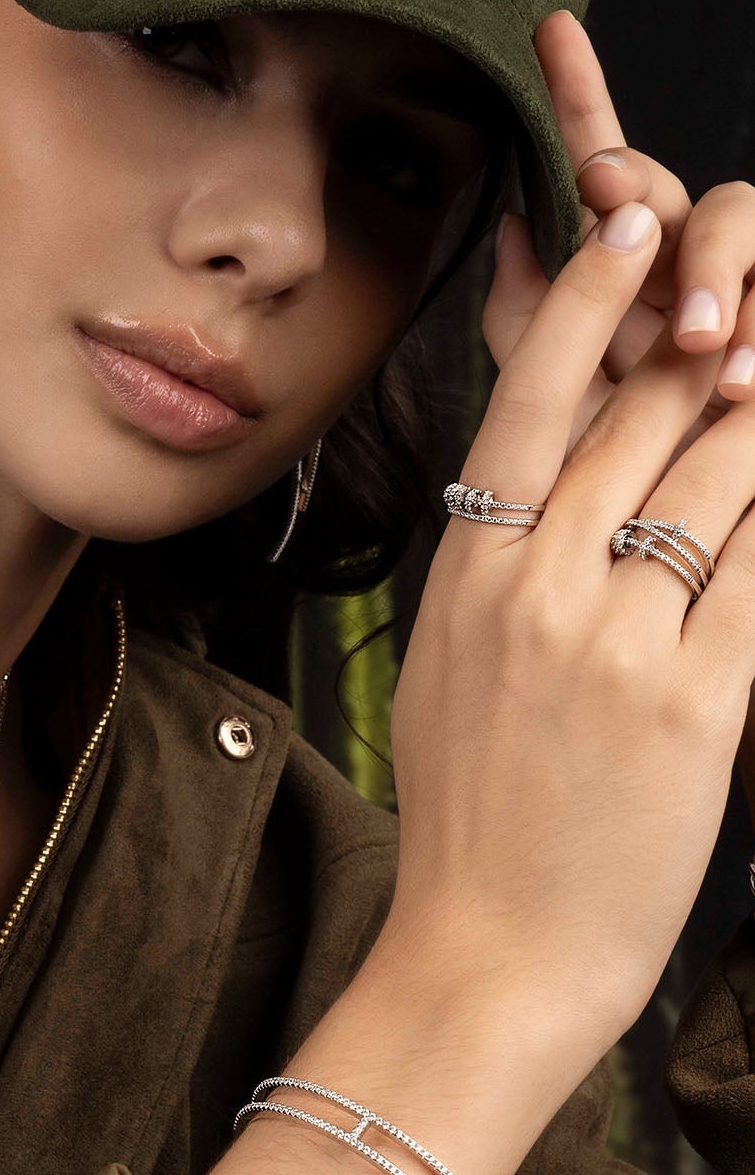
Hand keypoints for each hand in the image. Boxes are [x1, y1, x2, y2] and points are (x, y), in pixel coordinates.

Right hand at [483, 9, 754, 823]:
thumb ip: (500, 568)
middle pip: (644, 419)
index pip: (529, 402)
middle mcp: (535, 588)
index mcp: (468, 572)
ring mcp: (614, 641)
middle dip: (715, 339)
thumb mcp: (454, 668)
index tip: (630, 223)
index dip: (588, 302)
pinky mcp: (693, 702)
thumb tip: (556, 485)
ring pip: (720, 478)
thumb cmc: (469, 817)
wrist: (489, 951)